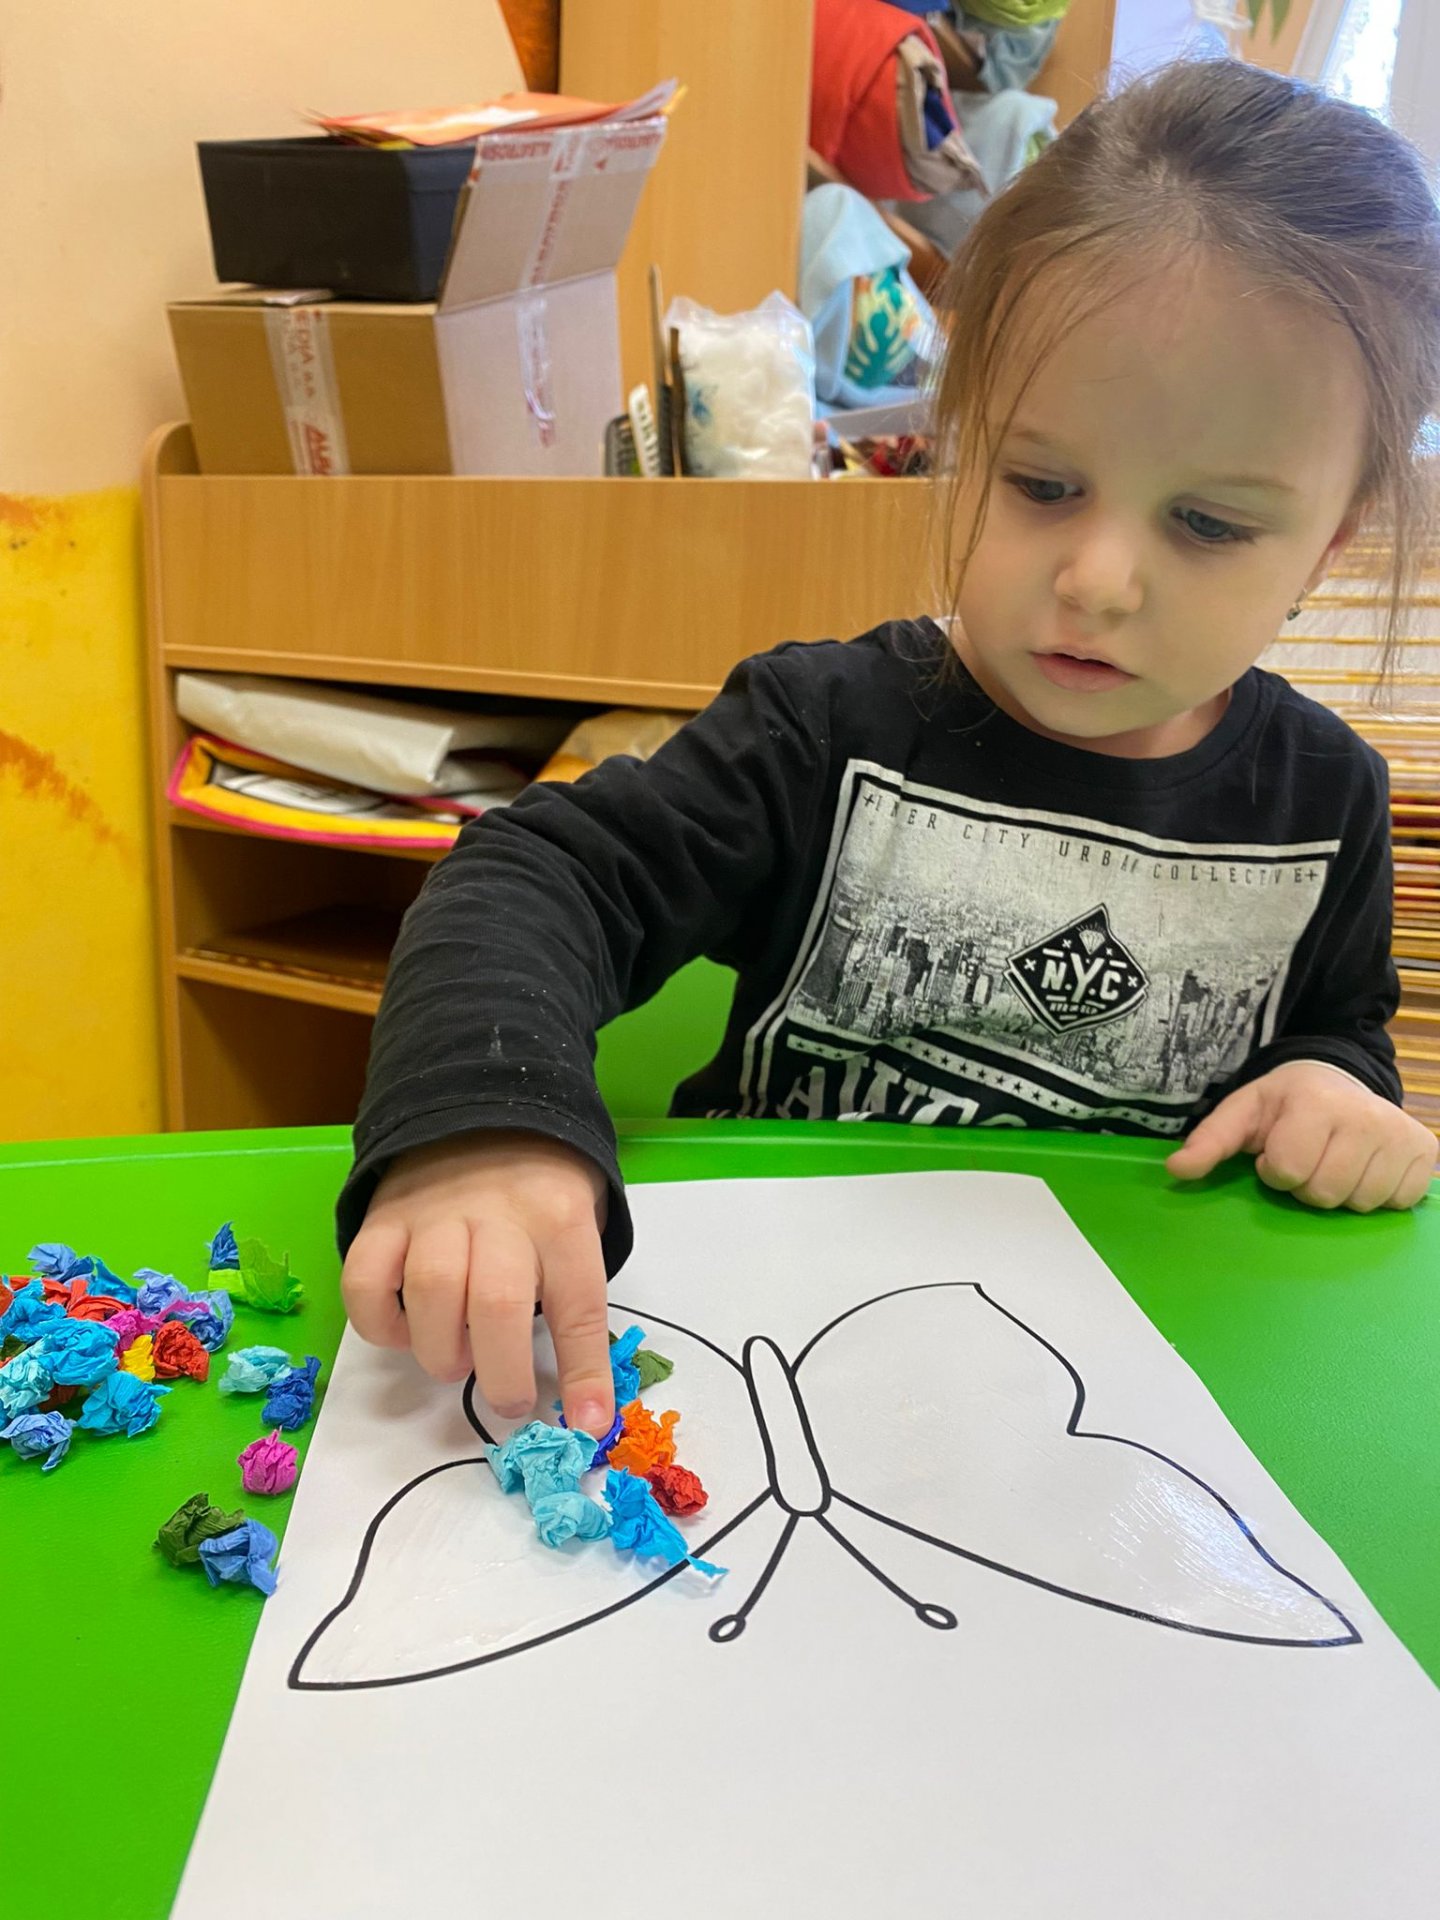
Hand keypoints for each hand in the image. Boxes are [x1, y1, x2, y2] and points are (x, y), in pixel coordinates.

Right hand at [341, 1131, 613, 1433]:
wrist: (481, 1110)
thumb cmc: (541, 1188)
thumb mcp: (580, 1221)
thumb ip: (576, 1295)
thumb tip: (583, 1398)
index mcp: (561, 1216)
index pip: (579, 1302)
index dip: (583, 1371)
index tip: (585, 1425)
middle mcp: (499, 1214)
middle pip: (498, 1303)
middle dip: (503, 1374)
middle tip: (510, 1401)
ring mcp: (434, 1214)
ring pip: (432, 1292)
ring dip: (443, 1351)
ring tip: (458, 1362)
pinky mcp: (382, 1219)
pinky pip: (365, 1280)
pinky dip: (380, 1325)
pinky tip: (405, 1332)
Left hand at [1167, 1061, 1435, 1211]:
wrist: (1339, 1080)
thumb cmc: (1285, 1103)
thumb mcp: (1244, 1112)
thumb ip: (1210, 1140)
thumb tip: (1176, 1171)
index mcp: (1316, 1103)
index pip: (1288, 1171)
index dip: (1275, 1168)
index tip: (1278, 1148)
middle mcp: (1366, 1116)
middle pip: (1324, 1192)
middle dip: (1307, 1183)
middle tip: (1308, 1156)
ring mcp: (1401, 1136)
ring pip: (1360, 1203)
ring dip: (1340, 1191)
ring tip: (1334, 1160)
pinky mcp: (1425, 1153)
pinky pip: (1396, 1202)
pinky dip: (1377, 1194)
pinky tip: (1365, 1167)